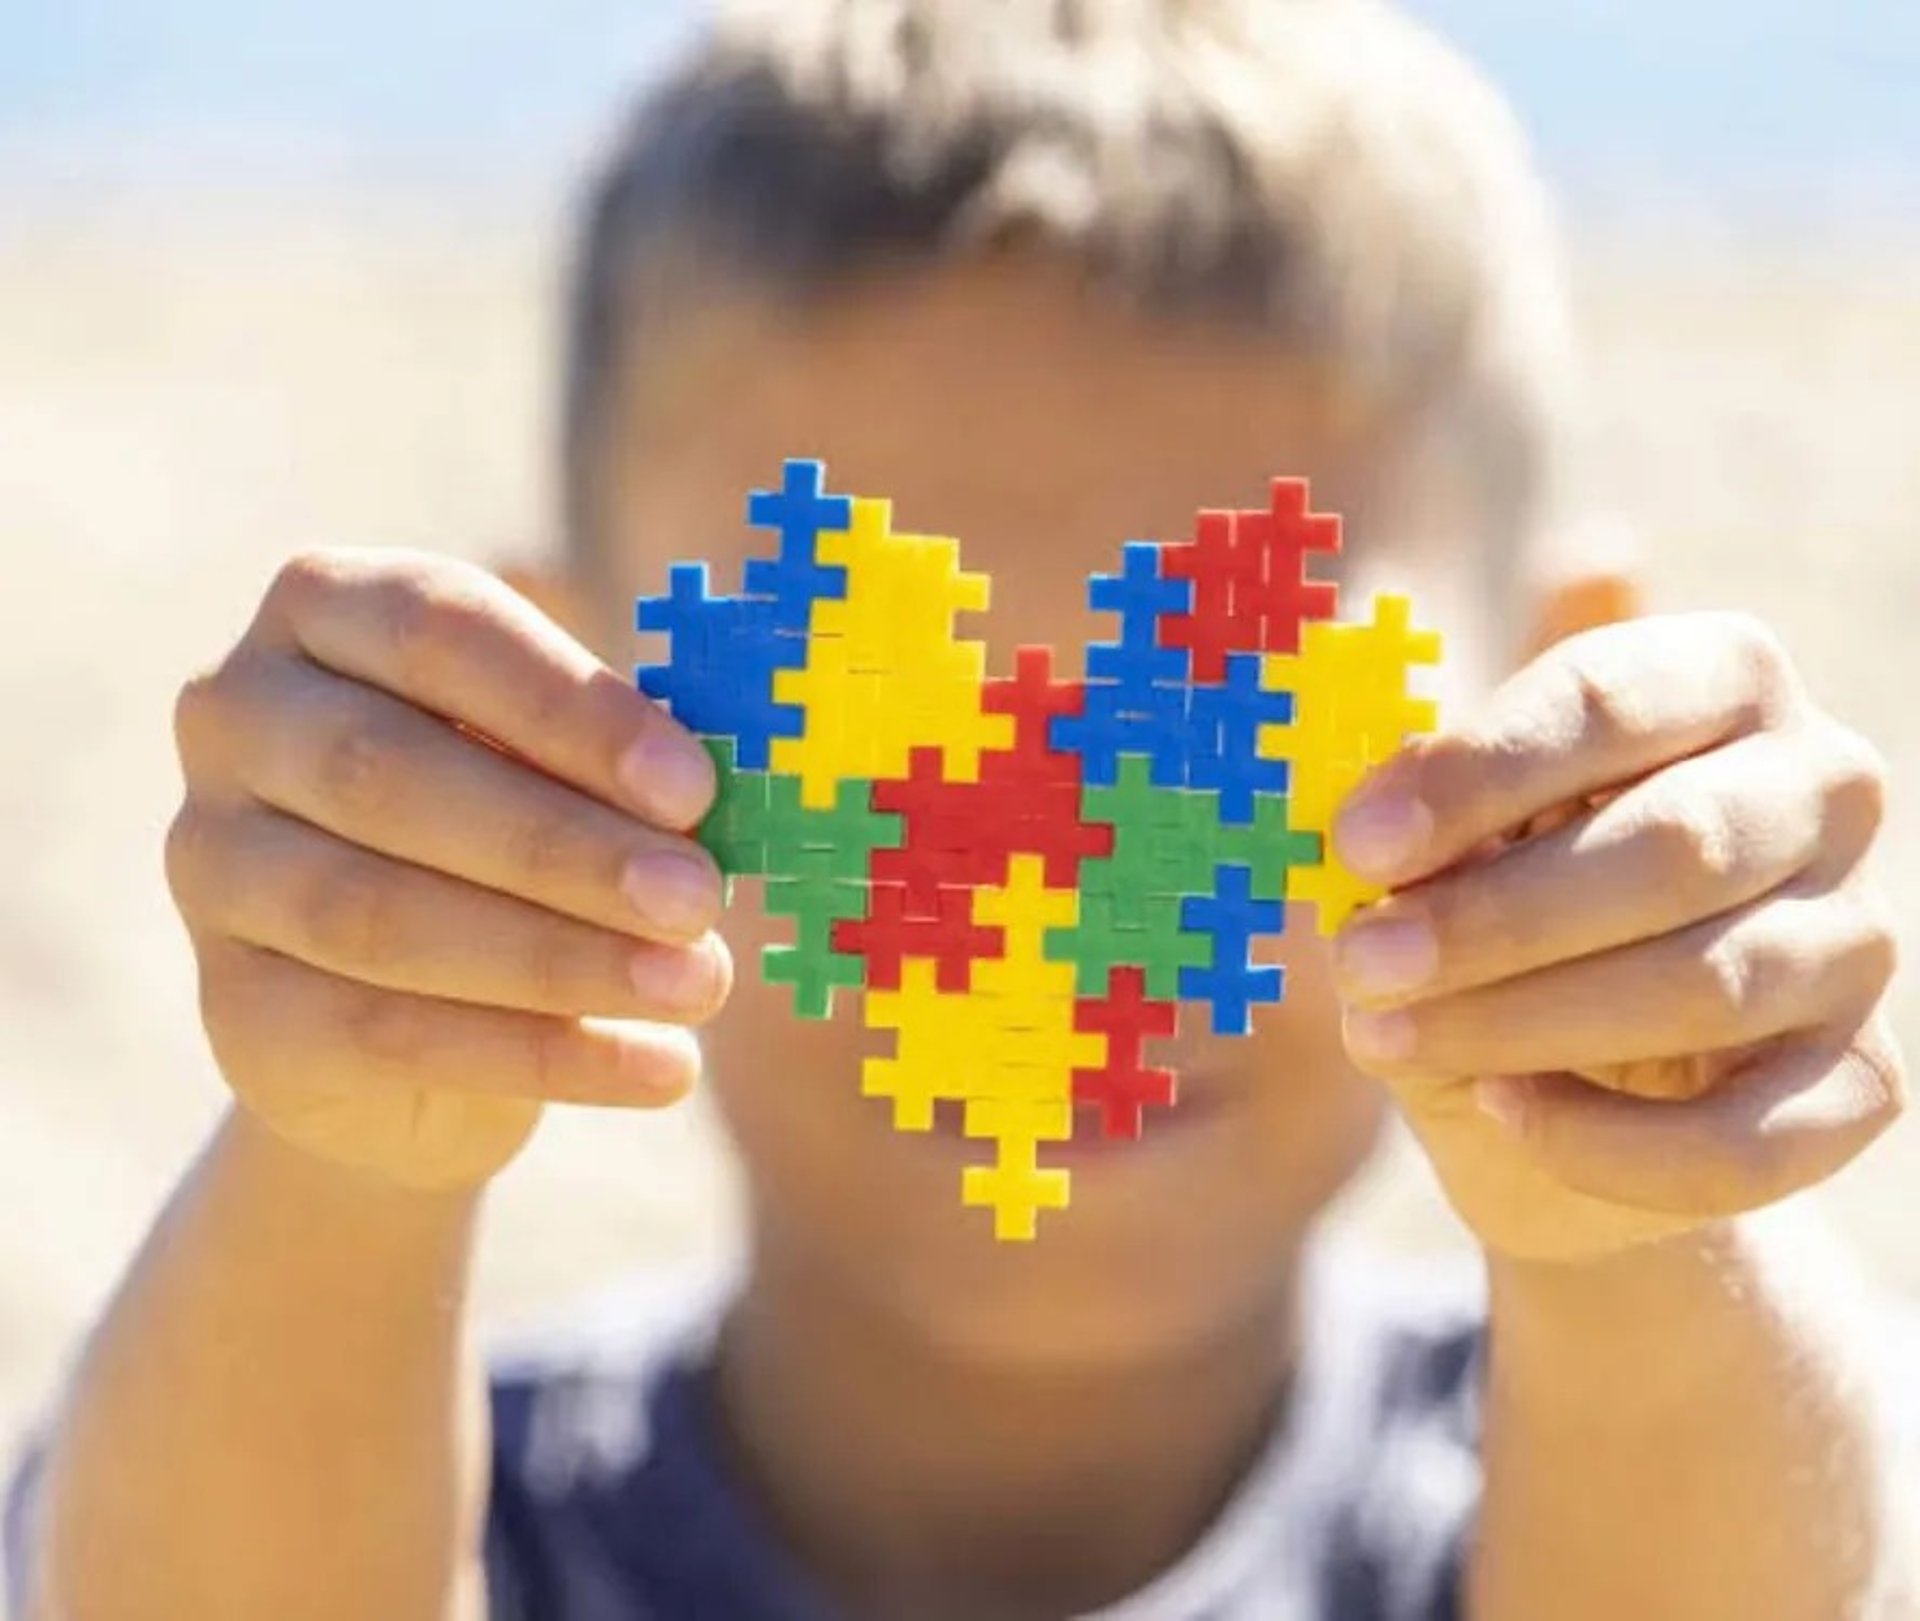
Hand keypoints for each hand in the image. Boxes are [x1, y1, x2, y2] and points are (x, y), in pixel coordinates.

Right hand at [165, 550, 728, 1189]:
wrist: (411, 1016)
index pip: (438, 631)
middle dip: (563, 845)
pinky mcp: (233, 1006)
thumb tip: (721, 788)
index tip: (694, 788)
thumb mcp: (567, 764)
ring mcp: (211, 864)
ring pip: (376, 913)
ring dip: (560, 956)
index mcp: (327, 610)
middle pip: (388, 774)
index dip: (571, 709)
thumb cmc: (516, 831)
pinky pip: (384, 1033)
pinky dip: (541, 1055)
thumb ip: (622, 753)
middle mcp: (237, 718)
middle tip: (698, 900)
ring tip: (699, 984)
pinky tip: (660, 1068)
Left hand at [1331, 612, 1903, 1260]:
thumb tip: (1368, 821)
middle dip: (1495, 915)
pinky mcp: (1861, 1081)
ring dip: (1524, 1020)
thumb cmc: (1494, 910)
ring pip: (1708, 986)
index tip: (1358, 841)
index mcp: (1718, 678)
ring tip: (1389, 1034)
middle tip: (1362, 960)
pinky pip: (1745, 1136)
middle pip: (1673, 845)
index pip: (1606, 699)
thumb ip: (1419, 813)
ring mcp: (1857, 936)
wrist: (1573, 1080)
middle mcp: (1821, 787)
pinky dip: (1607, 1142)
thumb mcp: (1446, 844)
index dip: (1476, 772)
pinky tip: (1503, 1111)